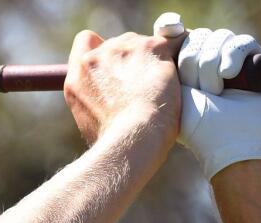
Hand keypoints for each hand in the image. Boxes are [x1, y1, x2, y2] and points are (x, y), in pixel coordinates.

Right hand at [63, 30, 181, 146]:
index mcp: (78, 76)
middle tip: (146, 85)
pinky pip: (175, 41)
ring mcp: (124, 49)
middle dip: (133, 59)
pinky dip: (181, 54)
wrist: (131, 140)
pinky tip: (183, 74)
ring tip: (163, 88)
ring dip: (155, 59)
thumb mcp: (89, 121)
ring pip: (146, 43)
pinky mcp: (152, 48)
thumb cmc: (114, 143)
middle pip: (120, 43)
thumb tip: (110, 103)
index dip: (103, 51)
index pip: (86, 41)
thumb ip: (95, 99)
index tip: (116, 68)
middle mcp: (96, 57)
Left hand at [170, 23, 260, 177]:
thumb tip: (165, 30)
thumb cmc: (202, 128)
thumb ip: (167, 65)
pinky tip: (231, 76)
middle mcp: (209, 65)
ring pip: (218, 37)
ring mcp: (233, 62)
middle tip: (202, 92)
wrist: (237, 143)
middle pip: (197, 37)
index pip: (179, 39)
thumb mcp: (174, 94)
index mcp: (186, 73)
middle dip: (195, 64)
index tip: (170, 36)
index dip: (175, 36)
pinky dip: (233, 56)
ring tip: (217, 92)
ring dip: (213, 65)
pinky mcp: (256, 61)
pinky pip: (241, 41)